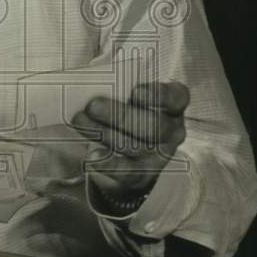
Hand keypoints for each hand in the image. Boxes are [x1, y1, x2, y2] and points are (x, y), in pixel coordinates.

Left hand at [71, 81, 189, 196]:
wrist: (125, 153)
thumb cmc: (126, 111)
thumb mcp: (128, 96)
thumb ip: (119, 89)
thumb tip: (93, 81)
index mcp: (173, 105)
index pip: (176, 97)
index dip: (158, 94)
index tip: (136, 91)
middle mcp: (171, 131)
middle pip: (154, 125)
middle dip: (121, 115)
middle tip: (93, 106)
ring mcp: (159, 156)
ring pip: (135, 146)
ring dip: (104, 134)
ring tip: (80, 122)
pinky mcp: (142, 175)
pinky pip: (126, 172)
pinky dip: (107, 164)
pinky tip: (91, 157)